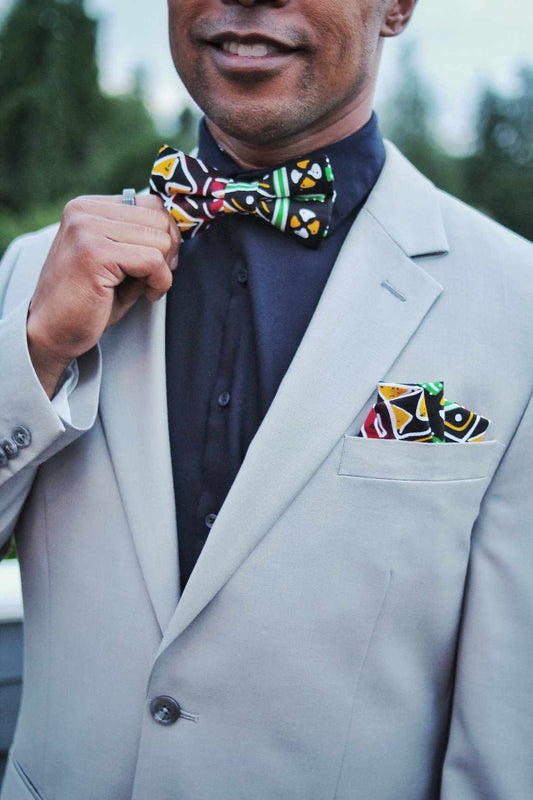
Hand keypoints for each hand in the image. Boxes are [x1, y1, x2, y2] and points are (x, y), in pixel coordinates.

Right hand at [26, 194, 179, 397]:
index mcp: (88, 207)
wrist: (52, 332)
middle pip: (159, 218)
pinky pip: (152, 260)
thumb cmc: (88, 301)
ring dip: (164, 270)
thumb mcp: (118, 261)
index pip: (151, 203)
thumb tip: (179, 228)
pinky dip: (160, 282)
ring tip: (147, 288)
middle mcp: (84, 211)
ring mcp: (87, 229)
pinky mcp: (95, 253)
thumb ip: (142, 240)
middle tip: (156, 278)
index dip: (166, 235)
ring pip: (160, 238)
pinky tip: (147, 295)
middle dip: (169, 252)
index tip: (160, 263)